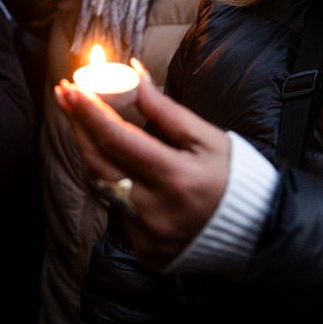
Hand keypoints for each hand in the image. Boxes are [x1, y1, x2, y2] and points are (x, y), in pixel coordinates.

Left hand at [53, 61, 229, 267]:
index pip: (118, 140)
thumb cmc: (234, 175)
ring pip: (102, 187)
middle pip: (99, 163)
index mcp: (175, 178)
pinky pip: (118, 211)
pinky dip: (113, 183)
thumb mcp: (206, 137)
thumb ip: (165, 109)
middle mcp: (154, 211)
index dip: (90, 112)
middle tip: (64, 94)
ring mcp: (147, 235)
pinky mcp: (145, 251)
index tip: (70, 87)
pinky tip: (115, 163)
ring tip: (83, 122)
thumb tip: (134, 73)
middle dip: (77, 125)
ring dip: (90, 151)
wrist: (257, 230)